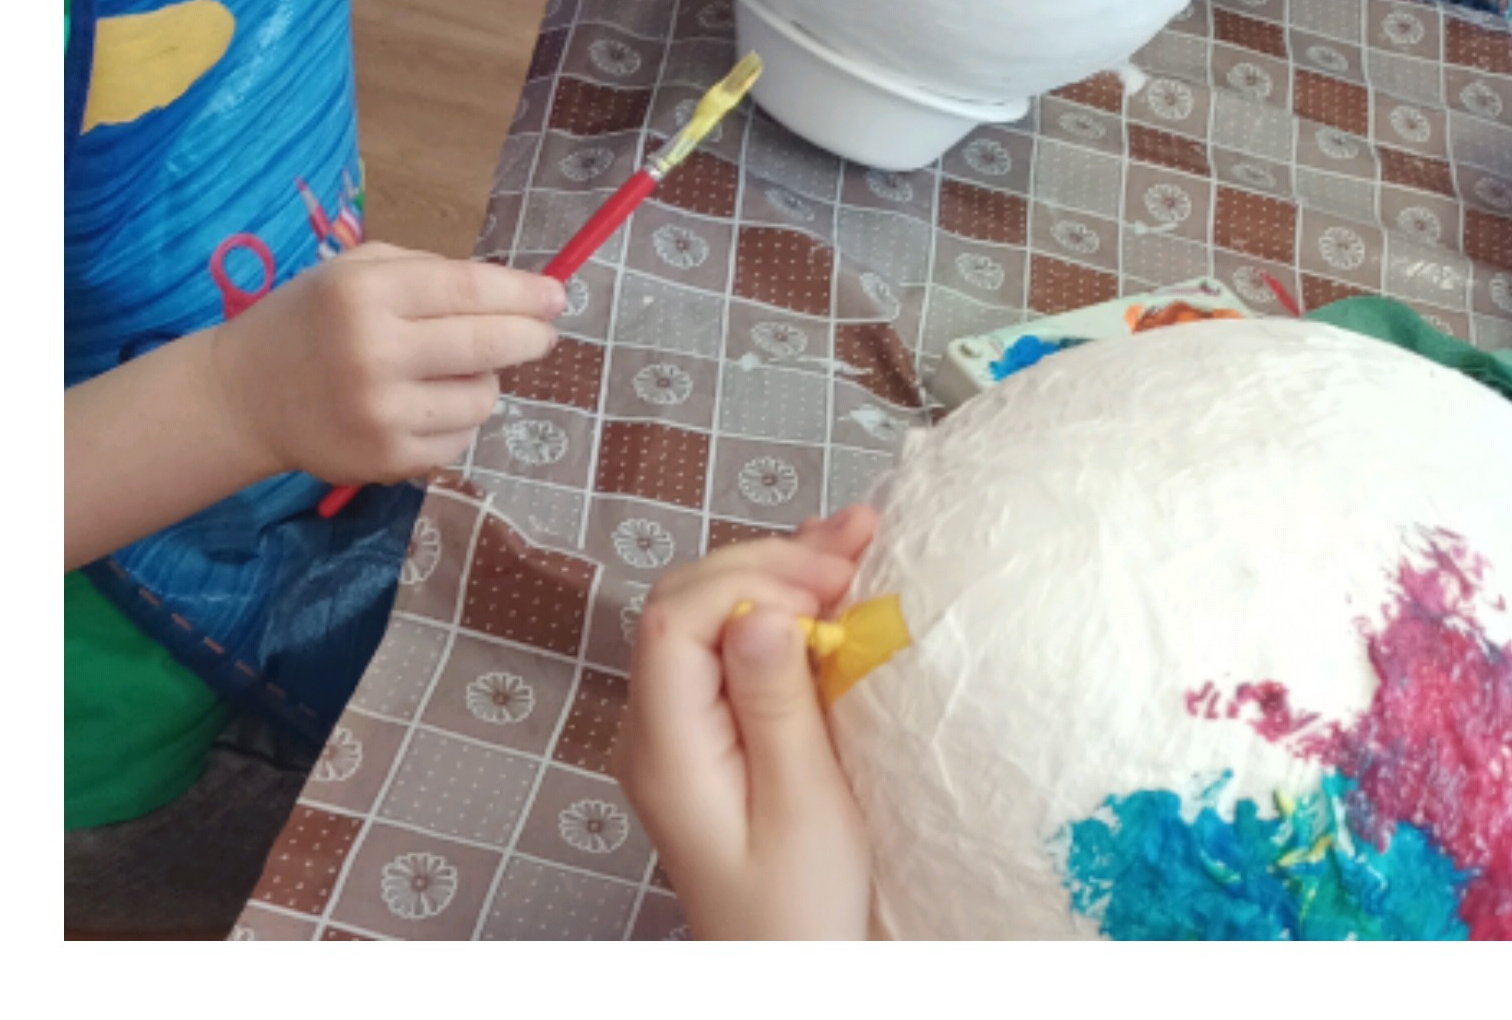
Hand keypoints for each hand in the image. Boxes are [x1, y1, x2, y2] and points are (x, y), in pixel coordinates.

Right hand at [206, 242, 565, 489]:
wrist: (244, 397)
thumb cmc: (311, 319)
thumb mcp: (359, 269)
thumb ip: (431, 273)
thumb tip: (514, 291)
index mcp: (369, 294)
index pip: (472, 289)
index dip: (526, 293)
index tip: (559, 295)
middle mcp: (374, 354)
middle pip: (486, 345)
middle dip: (531, 337)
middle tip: (543, 334)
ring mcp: (379, 415)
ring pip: (482, 398)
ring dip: (486, 381)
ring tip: (457, 370)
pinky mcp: (382, 462)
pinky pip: (458, 440)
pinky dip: (459, 420)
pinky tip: (429, 405)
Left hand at [622, 504, 880, 941]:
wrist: (788, 973)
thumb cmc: (802, 906)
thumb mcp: (802, 808)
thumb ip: (775, 705)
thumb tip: (761, 612)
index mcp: (666, 752)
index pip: (675, 621)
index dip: (748, 580)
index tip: (828, 589)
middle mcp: (653, 732)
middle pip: (687, 604)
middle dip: (770, 560)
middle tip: (855, 551)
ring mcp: (675, 731)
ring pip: (710, 614)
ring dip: (782, 569)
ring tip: (857, 539)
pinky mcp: (707, 733)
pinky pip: (727, 645)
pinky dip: (779, 602)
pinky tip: (827, 575)